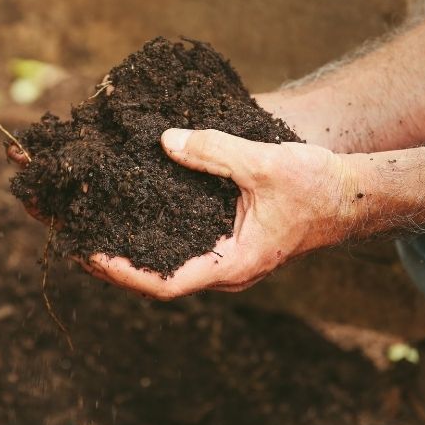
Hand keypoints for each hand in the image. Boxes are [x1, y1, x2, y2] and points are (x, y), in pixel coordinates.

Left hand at [82, 128, 356, 299]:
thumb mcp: (266, 163)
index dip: (122, 272)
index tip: (87, 255)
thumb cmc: (319, 186)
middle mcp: (223, 268)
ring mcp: (223, 257)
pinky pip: (178, 245)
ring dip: (127, 250)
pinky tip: (129, 213)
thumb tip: (166, 141)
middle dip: (113, 263)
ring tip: (88, 230)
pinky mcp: (225, 240)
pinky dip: (149, 234)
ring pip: (165, 263)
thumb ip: (216, 151)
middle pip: (156, 278)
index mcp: (233, 264)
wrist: (353, 195)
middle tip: (72, 239)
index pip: (165, 284)